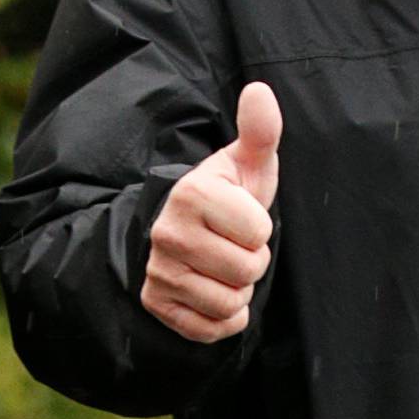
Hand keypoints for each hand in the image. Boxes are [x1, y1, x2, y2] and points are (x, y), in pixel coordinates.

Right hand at [142, 81, 281, 342]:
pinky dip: (224, 318)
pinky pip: (212, 328)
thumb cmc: (224, 196)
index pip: (258, 231)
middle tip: (232, 245)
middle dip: (251, 262)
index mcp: (191, 194)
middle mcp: (167, 234)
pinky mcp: (158, 304)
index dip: (259, 228)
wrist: (181, 229)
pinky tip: (212, 290)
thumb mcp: (245, 164)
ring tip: (222, 266)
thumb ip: (260, 132)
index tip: (240, 217)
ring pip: (230, 302)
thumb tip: (260, 90)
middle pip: (247, 270)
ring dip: (238, 290)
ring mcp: (159, 272)